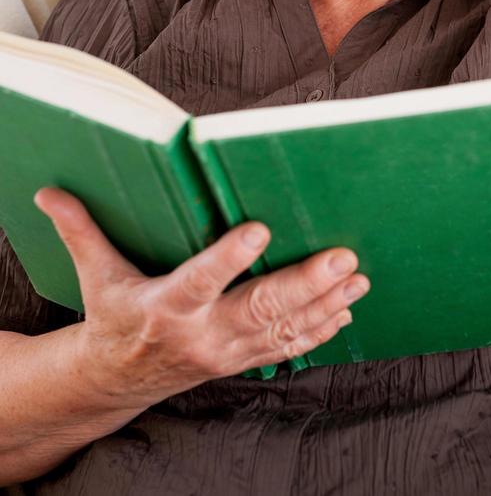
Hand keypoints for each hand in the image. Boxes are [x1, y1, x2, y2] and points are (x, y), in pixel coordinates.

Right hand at [34, 187, 369, 406]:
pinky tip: (346, 310)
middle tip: (342, 256)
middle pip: (258, 308)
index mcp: (166, 305)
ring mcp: (226, 352)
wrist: (118, 379)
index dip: (229, 258)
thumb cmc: (112, 317)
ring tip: (358, 278)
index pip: (200, 280)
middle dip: (304, 283)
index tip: (259, 229)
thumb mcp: (94, 275)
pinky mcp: (242, 360)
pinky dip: (319, 331)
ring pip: (283, 330)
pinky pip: (287, 350)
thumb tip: (49, 193)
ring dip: (325, 304)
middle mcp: (201, 332)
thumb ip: (81, 231)